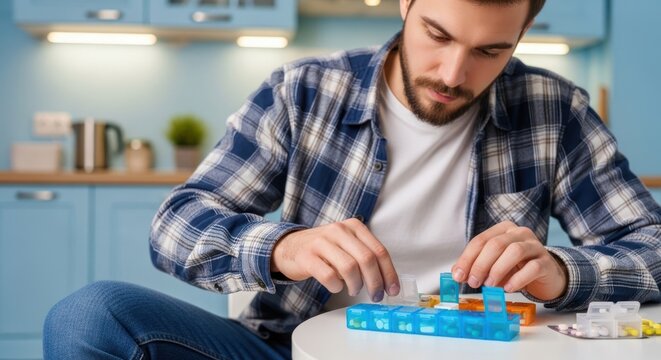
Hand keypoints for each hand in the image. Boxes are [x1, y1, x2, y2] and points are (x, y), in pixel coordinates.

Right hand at [270, 218, 399, 301]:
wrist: (289, 246)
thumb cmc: (323, 250)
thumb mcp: (347, 244)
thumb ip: (365, 256)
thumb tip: (386, 281)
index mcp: (354, 226)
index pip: (379, 250)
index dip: (389, 273)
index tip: (392, 289)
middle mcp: (339, 230)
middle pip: (367, 259)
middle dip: (375, 282)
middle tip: (376, 296)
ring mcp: (321, 242)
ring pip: (349, 268)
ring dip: (356, 285)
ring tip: (353, 290)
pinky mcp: (307, 256)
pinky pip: (329, 276)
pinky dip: (336, 286)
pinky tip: (336, 286)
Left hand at [451, 221, 567, 300]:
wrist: (547, 276)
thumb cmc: (517, 268)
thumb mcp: (494, 265)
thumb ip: (476, 266)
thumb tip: (457, 274)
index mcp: (503, 229)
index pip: (481, 240)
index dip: (467, 258)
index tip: (458, 275)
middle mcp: (519, 233)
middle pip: (496, 244)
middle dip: (481, 264)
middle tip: (473, 282)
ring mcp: (535, 246)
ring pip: (514, 251)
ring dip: (498, 269)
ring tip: (489, 285)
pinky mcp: (546, 262)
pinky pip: (532, 268)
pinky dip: (517, 279)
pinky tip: (508, 289)